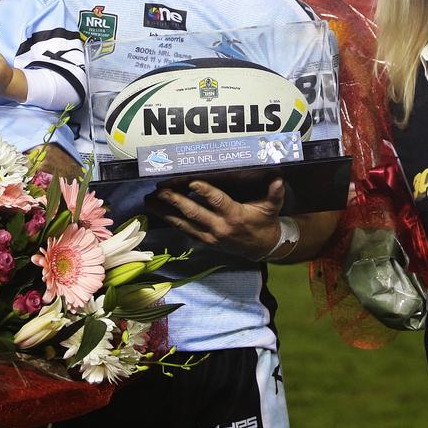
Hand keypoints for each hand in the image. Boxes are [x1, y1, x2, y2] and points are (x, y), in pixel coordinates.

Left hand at [151, 178, 286, 260]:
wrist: (261, 248)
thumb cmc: (265, 223)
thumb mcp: (272, 208)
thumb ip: (274, 194)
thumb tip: (278, 179)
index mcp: (235, 216)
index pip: (218, 201)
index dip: (205, 191)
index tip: (191, 181)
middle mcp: (219, 227)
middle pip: (194, 212)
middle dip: (175, 201)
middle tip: (160, 189)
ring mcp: (209, 236)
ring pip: (183, 223)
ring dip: (165, 212)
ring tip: (149, 201)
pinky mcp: (204, 240)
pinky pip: (184, 230)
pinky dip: (169, 221)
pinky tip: (156, 212)